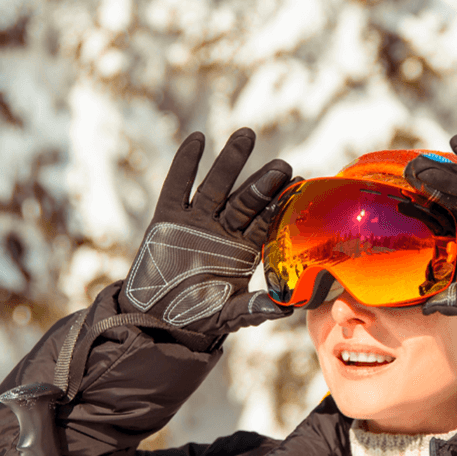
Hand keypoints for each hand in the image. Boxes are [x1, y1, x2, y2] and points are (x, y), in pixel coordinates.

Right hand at [118, 128, 294, 348]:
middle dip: (264, 182)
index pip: (266, 221)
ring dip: (231, 161)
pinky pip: (178, 187)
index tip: (300, 185)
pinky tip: (197, 140)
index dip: (282, 204)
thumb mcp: (228, 315)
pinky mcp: (168, 218)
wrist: (156, 319)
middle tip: (282, 165)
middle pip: (247, 200)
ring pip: (217, 186)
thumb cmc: (198, 317)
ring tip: (247, 136)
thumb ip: (253, 309)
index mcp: (244, 249)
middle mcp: (224, 230)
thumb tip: (285, 309)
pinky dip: (185, 164)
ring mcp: (197, 221)